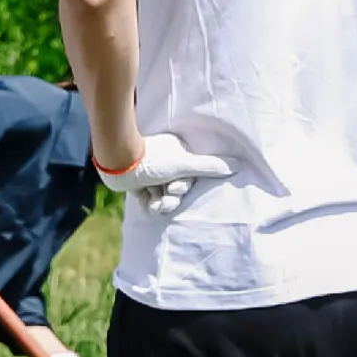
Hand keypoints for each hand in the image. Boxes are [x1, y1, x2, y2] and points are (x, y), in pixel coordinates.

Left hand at [97, 132, 230, 217]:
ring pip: (162, 196)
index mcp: (177, 152)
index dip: (183, 186)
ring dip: (160, 203)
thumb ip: (210, 166)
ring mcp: (150, 172)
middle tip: (164, 198)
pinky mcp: (137, 184)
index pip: (189, 176)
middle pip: (176, 188)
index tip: (175, 187)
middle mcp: (165, 161)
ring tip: (154, 203)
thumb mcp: (185, 164)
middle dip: (171, 197)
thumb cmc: (153, 160)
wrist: (118, 163)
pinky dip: (149, 204)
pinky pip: (149, 199)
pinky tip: (146, 204)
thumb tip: (238, 164)